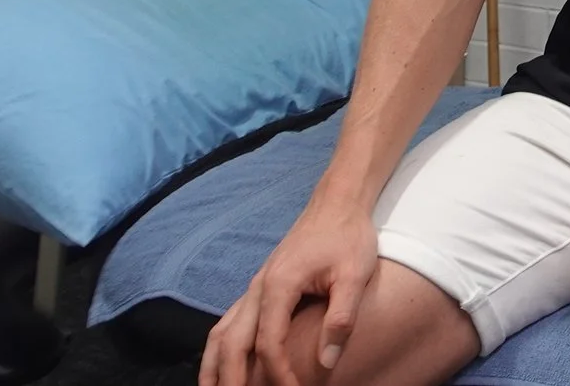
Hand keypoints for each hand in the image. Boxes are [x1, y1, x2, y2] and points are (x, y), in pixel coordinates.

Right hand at [199, 198, 379, 385]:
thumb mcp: (355, 274)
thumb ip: (341, 318)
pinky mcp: (260, 286)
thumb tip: (327, 362)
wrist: (337, 202)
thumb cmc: (348, 235)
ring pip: (221, 332)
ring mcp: (255, 286)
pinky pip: (230, 321)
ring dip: (214, 365)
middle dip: (230, 378)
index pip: (268, 343)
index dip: (278, 374)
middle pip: (232, 342)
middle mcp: (258, 287)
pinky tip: (225, 363)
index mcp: (279, 285)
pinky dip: (222, 347)